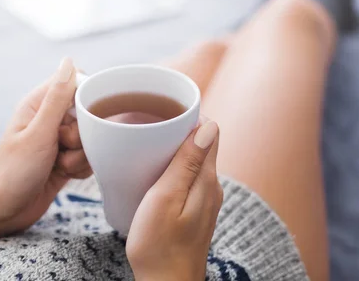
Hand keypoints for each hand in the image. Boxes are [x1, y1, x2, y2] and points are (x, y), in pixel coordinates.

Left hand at [0, 58, 91, 237]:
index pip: (76, 83)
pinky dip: (81, 167)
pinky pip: (88, 156)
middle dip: (82, 135)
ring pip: (90, 138)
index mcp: (39, 104)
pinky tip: (65, 175)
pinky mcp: (66, 159)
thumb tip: (70, 61)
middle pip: (87, 114)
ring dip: (81, 155)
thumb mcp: (39, 133)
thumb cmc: (13, 172)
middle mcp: (50, 119)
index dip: (86, 99)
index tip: (82, 117)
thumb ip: (57, 98)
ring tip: (60, 165)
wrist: (2, 213)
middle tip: (62, 146)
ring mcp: (58, 140)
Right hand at [126, 120, 221, 280]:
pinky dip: (172, 169)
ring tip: (147, 148)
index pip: (209, 133)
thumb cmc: (158, 246)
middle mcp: (211, 187)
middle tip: (148, 128)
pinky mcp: (195, 210)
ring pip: (192, 161)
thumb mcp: (165, 199)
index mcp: (206, 180)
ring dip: (173, 151)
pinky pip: (187, 178)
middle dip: (177, 132)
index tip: (163, 113)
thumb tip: (209, 126)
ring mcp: (205, 200)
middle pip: (200, 145)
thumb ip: (186, 163)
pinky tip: (154, 173)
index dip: (189, 118)